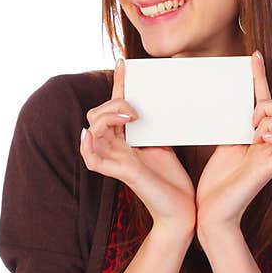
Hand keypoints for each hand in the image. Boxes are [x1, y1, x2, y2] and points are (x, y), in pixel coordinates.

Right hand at [80, 58, 195, 229]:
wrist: (185, 210)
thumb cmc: (175, 181)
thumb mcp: (166, 143)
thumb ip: (157, 124)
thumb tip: (165, 99)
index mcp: (126, 139)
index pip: (114, 105)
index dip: (118, 83)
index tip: (125, 63)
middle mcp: (117, 148)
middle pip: (97, 115)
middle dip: (113, 103)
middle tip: (137, 110)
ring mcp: (116, 161)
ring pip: (93, 131)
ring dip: (107, 117)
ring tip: (130, 116)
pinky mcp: (122, 174)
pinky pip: (93, 160)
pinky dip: (86, 146)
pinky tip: (88, 134)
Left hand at [195, 51, 271, 235]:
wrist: (211, 210)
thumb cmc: (215, 182)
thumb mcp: (223, 141)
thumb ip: (233, 121)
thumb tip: (226, 96)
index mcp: (260, 134)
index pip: (265, 98)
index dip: (260, 75)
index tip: (253, 55)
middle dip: (267, 104)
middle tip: (248, 121)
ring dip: (267, 119)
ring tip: (250, 133)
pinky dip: (271, 133)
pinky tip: (256, 140)